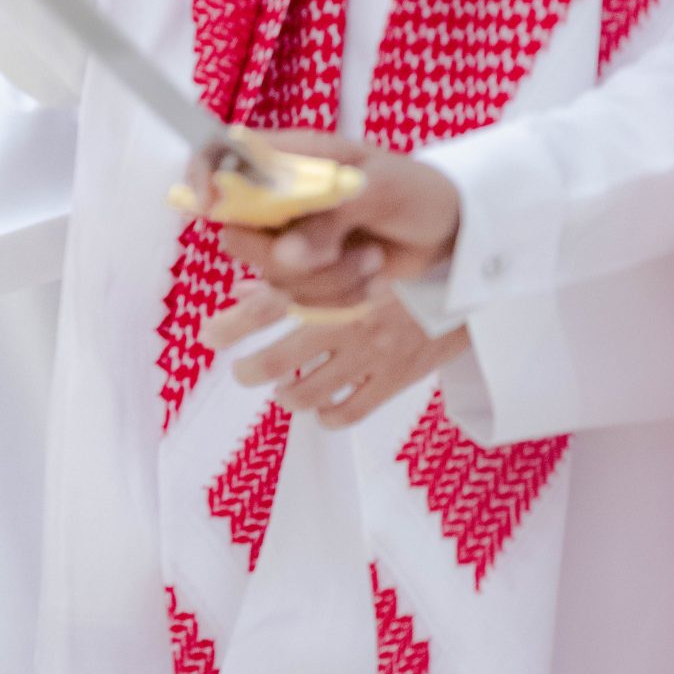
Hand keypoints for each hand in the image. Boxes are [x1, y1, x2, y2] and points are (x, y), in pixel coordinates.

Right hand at [187, 129, 460, 311]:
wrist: (450, 229)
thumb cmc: (416, 190)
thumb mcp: (380, 191)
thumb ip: (330, 217)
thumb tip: (286, 255)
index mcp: (291, 157)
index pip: (221, 154)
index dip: (202, 175)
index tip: (208, 205)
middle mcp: (281, 197)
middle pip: (237, 234)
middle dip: (284, 258)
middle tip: (336, 252)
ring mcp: (293, 238)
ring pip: (272, 276)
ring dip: (326, 281)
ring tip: (370, 259)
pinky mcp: (310, 275)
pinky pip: (301, 300)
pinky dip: (339, 298)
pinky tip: (371, 278)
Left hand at [206, 279, 469, 428]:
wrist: (466, 284)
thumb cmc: (399, 264)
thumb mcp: (349, 258)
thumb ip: (294, 275)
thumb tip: (240, 289)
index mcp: (332, 285)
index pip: (269, 306)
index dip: (232, 324)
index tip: (207, 336)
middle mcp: (345, 321)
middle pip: (278, 360)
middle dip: (250, 369)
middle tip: (243, 370)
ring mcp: (370, 355)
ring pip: (307, 392)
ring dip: (286, 394)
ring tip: (282, 389)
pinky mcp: (394, 379)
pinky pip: (347, 412)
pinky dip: (325, 415)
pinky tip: (321, 407)